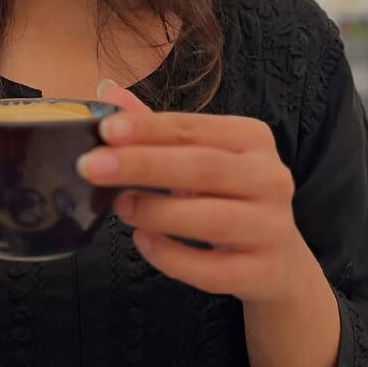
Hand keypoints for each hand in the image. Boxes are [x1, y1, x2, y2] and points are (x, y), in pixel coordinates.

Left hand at [80, 83, 304, 302]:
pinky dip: (171, 256)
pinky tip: (143, 241)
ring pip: (210, 219)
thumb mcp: (200, 156)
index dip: (148, 128)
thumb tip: (111, 94)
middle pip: (202, 168)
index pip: (194, 128)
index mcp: (252, 139)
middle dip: (142, 165)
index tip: (106, 130)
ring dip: (156, 211)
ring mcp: (271, 227)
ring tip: (119, 206)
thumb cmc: (227, 196)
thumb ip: (158, 130)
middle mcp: (270, 178)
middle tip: (92, 166)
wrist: (275, 258)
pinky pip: (211, 270)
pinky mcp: (262, 272)